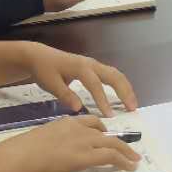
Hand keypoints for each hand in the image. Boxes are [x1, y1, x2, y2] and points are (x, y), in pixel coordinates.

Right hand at [0, 114, 139, 171]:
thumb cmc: (24, 150)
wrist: (22, 155)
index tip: (107, 135)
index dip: (102, 129)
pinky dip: (123, 162)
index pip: (91, 121)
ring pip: (113, 144)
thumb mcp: (43, 139)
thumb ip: (55, 142)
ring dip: (126, 152)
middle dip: (119, 141)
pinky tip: (129, 167)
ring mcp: (85, 142)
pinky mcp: (87, 157)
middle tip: (128, 149)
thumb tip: (57, 152)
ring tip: (134, 159)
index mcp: (68, 122)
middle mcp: (80, 129)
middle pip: (106, 132)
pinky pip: (111, 157)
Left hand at [19, 41, 138, 115]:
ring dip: (126, 89)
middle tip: (132, 109)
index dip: (103, 100)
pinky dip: (121, 85)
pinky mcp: (94, 68)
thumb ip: (65, 95)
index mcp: (80, 68)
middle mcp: (91, 64)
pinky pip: (112, 75)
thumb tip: (79, 108)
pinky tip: (124, 97)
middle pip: (114, 76)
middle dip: (125, 92)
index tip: (109, 115)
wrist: (39, 56)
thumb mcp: (50, 83)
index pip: (95, 84)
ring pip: (116, 74)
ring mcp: (94, 65)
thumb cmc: (44, 70)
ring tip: (132, 105)